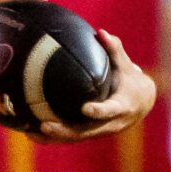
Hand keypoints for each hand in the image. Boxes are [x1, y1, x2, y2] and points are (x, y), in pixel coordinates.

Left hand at [39, 31, 155, 141]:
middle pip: (86, 131)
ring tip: (30, 133)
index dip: (99, 111)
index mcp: (121, 107)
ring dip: (53, 137)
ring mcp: (99, 132)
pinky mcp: (90, 135)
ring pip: (75, 138)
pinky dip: (51, 139)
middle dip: (65, 130)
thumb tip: (101, 32)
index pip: (110, 111)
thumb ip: (115, 50)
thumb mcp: (126, 67)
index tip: (85, 108)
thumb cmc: (130, 81)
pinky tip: (30, 134)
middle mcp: (110, 124)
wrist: (140, 105)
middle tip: (45, 124)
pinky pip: (70, 139)